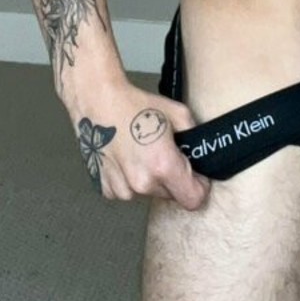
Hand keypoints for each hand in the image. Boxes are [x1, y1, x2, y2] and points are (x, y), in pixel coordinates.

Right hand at [63, 80, 210, 210]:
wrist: (98, 101)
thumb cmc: (135, 104)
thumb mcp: (178, 113)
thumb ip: (194, 138)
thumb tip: (201, 154)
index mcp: (162, 166)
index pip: (193, 199)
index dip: (200, 186)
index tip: (196, 174)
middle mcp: (142, 184)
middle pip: (171, 195)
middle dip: (173, 178)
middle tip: (164, 152)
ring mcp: (121, 189)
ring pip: (149, 193)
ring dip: (150, 179)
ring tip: (141, 152)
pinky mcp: (105, 189)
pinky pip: (128, 191)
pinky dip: (130, 179)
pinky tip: (125, 156)